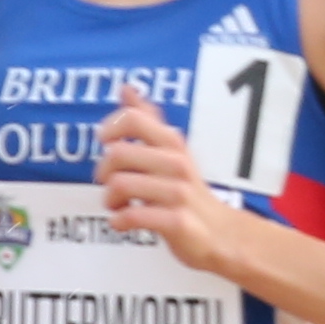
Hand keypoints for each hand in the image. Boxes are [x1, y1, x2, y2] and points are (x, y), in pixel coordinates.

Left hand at [93, 85, 244, 270]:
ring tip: (117, 205)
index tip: (105, 143)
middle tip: (108, 183)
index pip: (133, 119)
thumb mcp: (172, 151)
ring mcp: (178, 193)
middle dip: (103, 171)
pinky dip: (119, 220)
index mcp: (172, 144)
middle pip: (117, 154)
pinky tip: (123, 221)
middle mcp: (176, 164)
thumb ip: (148, 121)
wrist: (221, 234)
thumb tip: (127, 89)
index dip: (110, 129)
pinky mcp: (177, 222)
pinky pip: (134, 216)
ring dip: (110, 199)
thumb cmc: (187, 192)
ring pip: (120, 185)